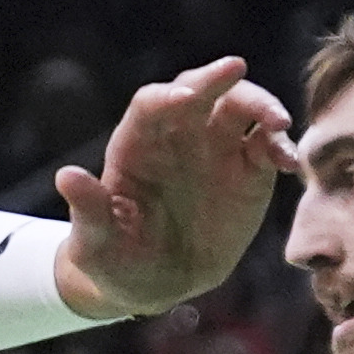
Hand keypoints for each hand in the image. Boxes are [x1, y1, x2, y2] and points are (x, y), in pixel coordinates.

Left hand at [52, 56, 292, 321]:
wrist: (160, 284)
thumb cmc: (117, 263)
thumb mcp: (97, 247)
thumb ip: (89, 212)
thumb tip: (66, 176)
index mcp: (136, 146)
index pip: (150, 105)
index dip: (165, 97)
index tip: (183, 100)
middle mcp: (178, 136)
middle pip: (198, 90)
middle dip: (215, 77)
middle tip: (235, 69)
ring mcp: (216, 147)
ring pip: (239, 106)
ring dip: (260, 106)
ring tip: (278, 125)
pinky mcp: (249, 168)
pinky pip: (269, 144)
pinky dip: (281, 145)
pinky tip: (288, 162)